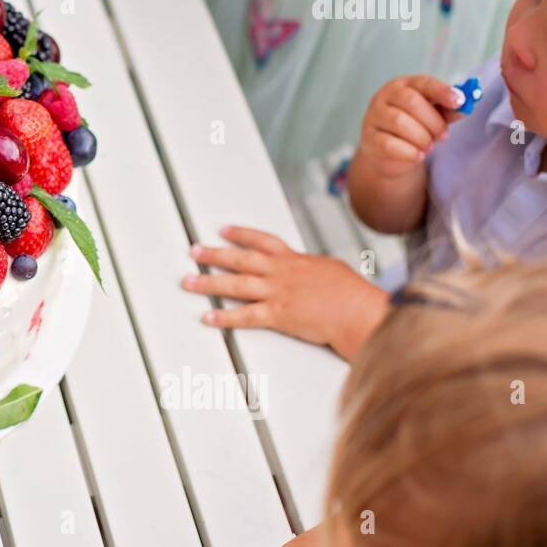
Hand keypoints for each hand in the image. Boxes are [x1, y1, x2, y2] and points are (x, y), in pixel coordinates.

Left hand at [181, 226, 388, 359]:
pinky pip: (244, 315)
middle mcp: (280, 272)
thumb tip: (306, 267)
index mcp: (293, 259)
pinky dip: (224, 316)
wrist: (358, 311)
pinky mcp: (278, 315)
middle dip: (213, 254)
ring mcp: (277, 292)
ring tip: (188, 282)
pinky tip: (208, 316)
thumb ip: (309, 267)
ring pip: (234, 284)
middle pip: (239, 259)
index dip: (240, 234)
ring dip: (208, 282)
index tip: (224, 230)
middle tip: (194, 251)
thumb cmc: (351, 294)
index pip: (261, 240)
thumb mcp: (329, 268)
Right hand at [358, 75, 464, 178]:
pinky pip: (389, 144)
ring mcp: (373, 117)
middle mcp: (385, 97)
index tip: (459, 102)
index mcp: (403, 85)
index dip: (442, 91)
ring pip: (399, 122)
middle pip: (411, 102)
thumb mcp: (433, 115)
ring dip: (422, 137)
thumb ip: (448, 110)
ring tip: (429, 146)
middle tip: (443, 135)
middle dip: (433, 121)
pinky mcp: (369, 139)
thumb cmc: (413, 127)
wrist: (387, 152)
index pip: (424, 83)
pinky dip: (409, 152)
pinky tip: (418, 155)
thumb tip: (466, 106)